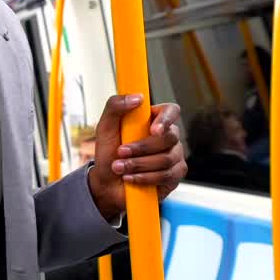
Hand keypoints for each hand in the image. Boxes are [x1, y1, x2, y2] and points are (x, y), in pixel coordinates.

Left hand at [86, 95, 185, 222]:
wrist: (106, 182)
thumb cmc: (109, 152)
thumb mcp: (105, 127)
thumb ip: (115, 106)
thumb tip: (137, 97)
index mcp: (154, 119)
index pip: (171, 111)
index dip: (166, 119)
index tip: (154, 130)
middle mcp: (168, 136)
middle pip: (169, 137)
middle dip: (142, 147)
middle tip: (120, 152)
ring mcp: (174, 156)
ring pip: (167, 159)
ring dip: (138, 164)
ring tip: (119, 167)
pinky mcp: (174, 176)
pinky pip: (167, 176)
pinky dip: (145, 177)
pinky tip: (130, 178)